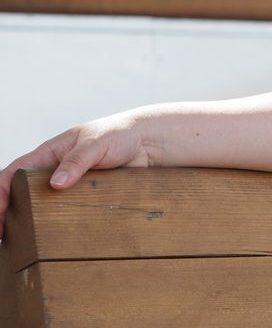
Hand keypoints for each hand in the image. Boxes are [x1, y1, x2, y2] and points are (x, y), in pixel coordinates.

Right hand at [0, 111, 154, 240]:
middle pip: (23, 196)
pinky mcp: (85, 199)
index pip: (13, 174)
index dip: (0, 193)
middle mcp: (55, 172)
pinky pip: (68, 213)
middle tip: (5, 236)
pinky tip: (54, 240)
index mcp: (49, 154)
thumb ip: (77, 161)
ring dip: (32, 224)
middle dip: (9, 215)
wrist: (149, 143)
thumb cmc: (120, 134)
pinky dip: (59, 225)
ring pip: (43, 208)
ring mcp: (69, 187)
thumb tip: (56, 184)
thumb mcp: (96, 143)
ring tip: (22, 245)